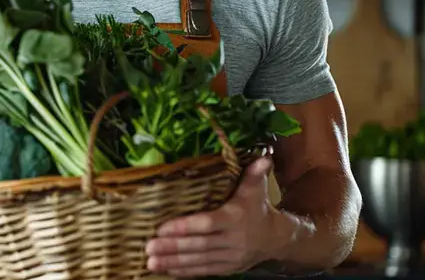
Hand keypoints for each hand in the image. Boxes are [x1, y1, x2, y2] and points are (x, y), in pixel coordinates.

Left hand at [145, 156, 289, 276]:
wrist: (275, 239)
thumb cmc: (257, 208)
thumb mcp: (256, 189)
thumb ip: (254, 173)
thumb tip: (263, 156)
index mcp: (235, 218)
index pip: (206, 223)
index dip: (184, 227)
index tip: (160, 228)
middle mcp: (233, 239)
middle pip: (199, 245)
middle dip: (173, 248)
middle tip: (149, 248)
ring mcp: (231, 257)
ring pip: (200, 261)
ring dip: (174, 262)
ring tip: (151, 262)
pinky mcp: (228, 268)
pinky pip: (205, 270)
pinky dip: (186, 272)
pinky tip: (167, 270)